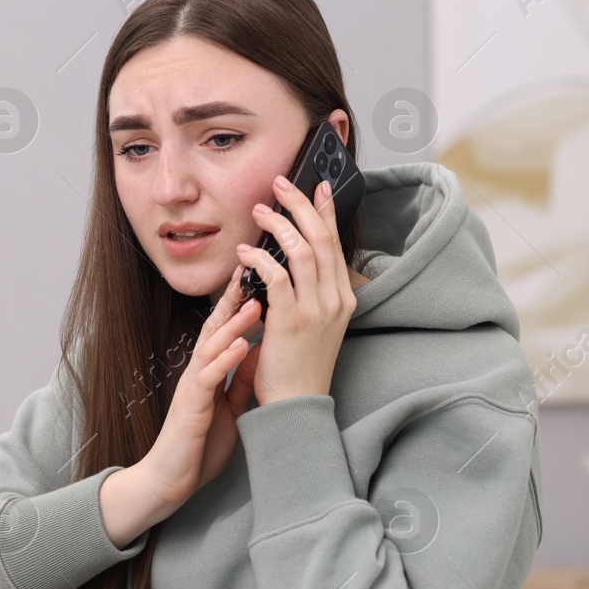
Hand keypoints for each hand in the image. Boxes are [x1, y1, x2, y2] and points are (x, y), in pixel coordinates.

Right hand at [135, 264, 263, 508]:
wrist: (170, 480)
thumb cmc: (198, 445)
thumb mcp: (228, 407)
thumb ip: (240, 379)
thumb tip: (261, 352)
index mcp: (208, 372)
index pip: (224, 329)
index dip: (240, 303)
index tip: (258, 276)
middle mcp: (198, 372)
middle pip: (215, 327)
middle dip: (234, 299)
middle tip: (253, 269)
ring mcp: (192, 388)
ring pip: (212, 347)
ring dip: (234, 324)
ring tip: (256, 302)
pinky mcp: (191, 408)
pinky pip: (209, 379)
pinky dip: (226, 360)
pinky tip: (243, 346)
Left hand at [235, 176, 356, 405]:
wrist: (296, 405)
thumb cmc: (300, 365)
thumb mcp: (319, 324)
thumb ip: (312, 292)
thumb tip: (293, 257)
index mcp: (344, 298)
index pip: (336, 243)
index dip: (325, 211)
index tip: (315, 186)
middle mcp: (335, 300)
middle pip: (321, 237)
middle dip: (300, 205)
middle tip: (281, 184)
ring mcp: (316, 309)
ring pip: (301, 250)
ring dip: (277, 225)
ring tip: (259, 212)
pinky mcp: (291, 320)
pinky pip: (276, 276)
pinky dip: (258, 259)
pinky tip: (244, 253)